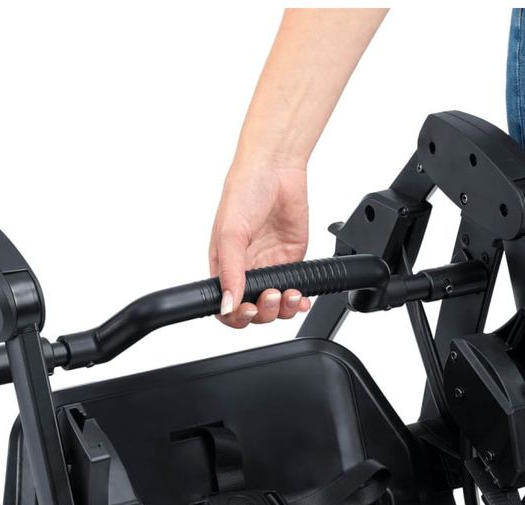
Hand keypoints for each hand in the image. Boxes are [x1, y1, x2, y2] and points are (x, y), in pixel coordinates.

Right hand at [209, 157, 311, 327]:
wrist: (277, 168)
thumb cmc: (244, 191)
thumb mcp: (230, 233)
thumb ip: (230, 272)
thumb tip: (227, 304)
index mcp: (223, 266)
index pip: (225, 305)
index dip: (236, 315)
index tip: (247, 309)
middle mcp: (245, 270)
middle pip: (252, 311)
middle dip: (263, 312)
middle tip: (270, 295)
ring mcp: (269, 267)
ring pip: (275, 306)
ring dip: (282, 309)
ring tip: (289, 294)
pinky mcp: (291, 261)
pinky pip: (295, 290)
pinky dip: (299, 301)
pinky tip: (301, 298)